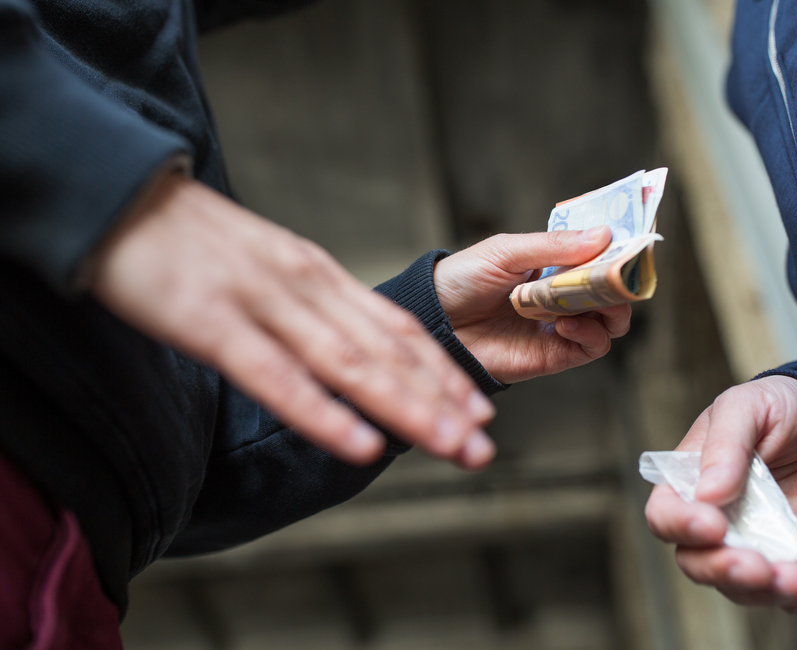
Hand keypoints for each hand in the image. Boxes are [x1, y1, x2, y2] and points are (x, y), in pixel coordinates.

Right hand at [88, 173, 496, 469]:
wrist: (118, 193)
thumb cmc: (190, 239)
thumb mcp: (266, 264)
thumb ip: (306, 302)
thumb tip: (342, 342)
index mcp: (318, 275)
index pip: (397, 329)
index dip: (442, 371)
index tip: (480, 407)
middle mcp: (305, 287)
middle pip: (388, 353)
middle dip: (442, 403)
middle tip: (485, 446)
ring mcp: (263, 302)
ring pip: (352, 366)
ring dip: (409, 411)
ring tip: (454, 446)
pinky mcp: (212, 322)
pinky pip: (279, 378)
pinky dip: (325, 415)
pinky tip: (363, 445)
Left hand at [433, 226, 630, 383]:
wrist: (435, 323)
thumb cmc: (463, 280)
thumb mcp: (507, 252)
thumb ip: (554, 246)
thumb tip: (604, 234)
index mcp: (554, 264)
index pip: (600, 256)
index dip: (619, 249)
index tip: (631, 241)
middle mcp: (563, 295)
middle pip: (614, 289)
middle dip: (622, 280)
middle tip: (617, 273)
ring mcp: (562, 325)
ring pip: (612, 320)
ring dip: (612, 307)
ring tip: (594, 299)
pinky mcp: (555, 354)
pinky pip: (593, 347)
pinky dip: (591, 334)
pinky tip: (566, 322)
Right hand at [644, 376, 796, 612]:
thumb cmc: (778, 405)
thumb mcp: (746, 407)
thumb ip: (725, 446)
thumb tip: (709, 494)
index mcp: (689, 482)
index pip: (664, 515)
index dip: (680, 525)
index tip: (712, 523)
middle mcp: (714, 519)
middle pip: (696, 562)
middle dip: (721, 569)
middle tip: (753, 565)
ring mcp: (751, 542)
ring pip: (738, 585)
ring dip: (761, 590)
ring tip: (792, 579)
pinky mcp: (791, 556)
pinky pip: (786, 592)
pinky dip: (796, 601)